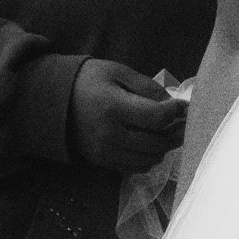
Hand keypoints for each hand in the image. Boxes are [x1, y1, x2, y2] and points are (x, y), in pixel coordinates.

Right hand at [68, 59, 185, 171]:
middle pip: (157, 142)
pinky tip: (152, 145)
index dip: (176, 112)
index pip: (157, 117)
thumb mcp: (117, 71)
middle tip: (185, 123)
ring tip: (170, 133)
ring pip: (148, 159)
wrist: (53, 101)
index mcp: (114, 108)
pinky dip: (149, 159)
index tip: (183, 105)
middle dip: (176, 132)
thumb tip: (171, 102)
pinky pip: (134, 168)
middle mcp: (111, 134)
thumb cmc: (88, 80)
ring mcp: (106, 152)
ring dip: (165, 148)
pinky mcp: (102, 162)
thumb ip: (146, 86)